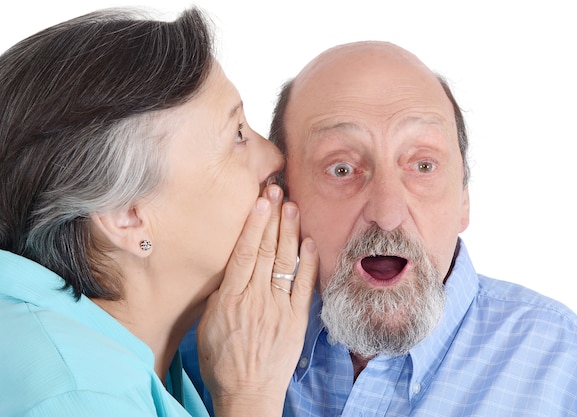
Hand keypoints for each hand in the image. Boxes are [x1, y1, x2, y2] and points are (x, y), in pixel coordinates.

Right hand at [196, 184, 317, 416]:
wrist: (248, 393)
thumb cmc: (222, 361)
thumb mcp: (208, 324)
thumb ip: (222, 293)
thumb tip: (234, 266)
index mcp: (231, 299)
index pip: (244, 253)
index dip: (253, 224)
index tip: (259, 200)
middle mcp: (256, 299)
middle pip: (267, 251)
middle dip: (273, 218)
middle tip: (278, 190)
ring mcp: (279, 309)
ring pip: (285, 263)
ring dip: (290, 232)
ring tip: (293, 206)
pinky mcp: (297, 320)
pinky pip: (304, 287)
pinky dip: (308, 263)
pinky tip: (310, 241)